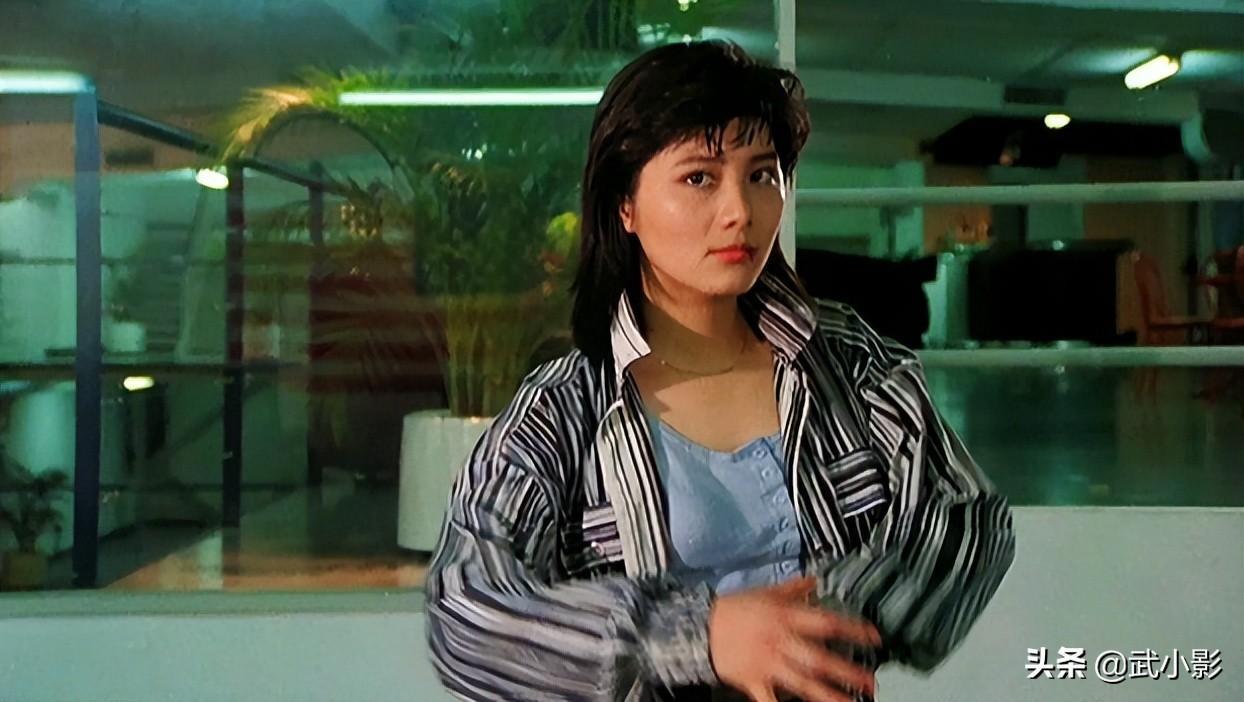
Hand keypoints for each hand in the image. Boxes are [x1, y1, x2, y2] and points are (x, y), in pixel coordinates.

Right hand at [707, 576, 879, 701]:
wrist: (700, 627)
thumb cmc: (734, 609)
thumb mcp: (766, 591)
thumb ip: (794, 588)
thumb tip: (816, 580)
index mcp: (785, 617)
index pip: (826, 622)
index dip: (852, 629)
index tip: (874, 637)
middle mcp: (780, 641)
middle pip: (819, 659)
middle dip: (847, 671)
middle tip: (871, 682)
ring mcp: (768, 664)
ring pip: (803, 683)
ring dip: (829, 695)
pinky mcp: (754, 682)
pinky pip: (771, 701)